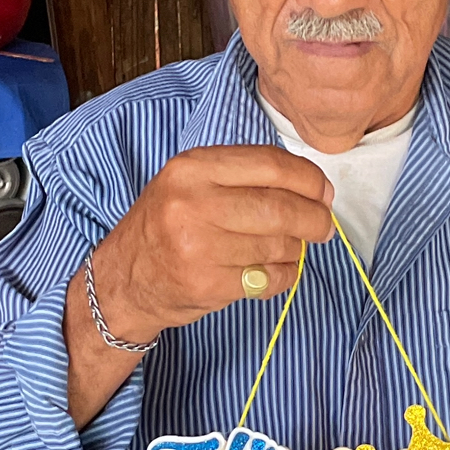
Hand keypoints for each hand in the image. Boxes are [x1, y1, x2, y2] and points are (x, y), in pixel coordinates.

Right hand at [91, 144, 333, 340]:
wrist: (125, 279)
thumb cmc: (166, 226)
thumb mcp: (191, 183)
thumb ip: (243, 176)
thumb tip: (314, 188)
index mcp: (192, 168)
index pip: (270, 165)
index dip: (309, 179)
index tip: (324, 193)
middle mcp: (192, 204)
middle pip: (280, 208)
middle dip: (314, 219)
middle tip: (323, 227)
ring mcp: (198, 247)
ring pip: (279, 246)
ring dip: (296, 250)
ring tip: (287, 250)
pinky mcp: (208, 285)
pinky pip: (270, 279)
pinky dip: (283, 276)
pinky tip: (272, 271)